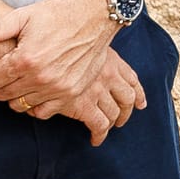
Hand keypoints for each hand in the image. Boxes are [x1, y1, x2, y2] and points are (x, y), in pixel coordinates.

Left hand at [0, 0, 120, 110]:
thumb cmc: (58, 13)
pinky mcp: (71, 93)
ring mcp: (57, 87)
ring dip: (16, 94)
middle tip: (9, 70)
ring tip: (23, 78)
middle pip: (2, 94)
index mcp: (25, 59)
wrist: (96, 16)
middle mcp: (40, 77)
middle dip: (0, 83)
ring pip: (19, 105)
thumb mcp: (24, 16)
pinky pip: (42, 112)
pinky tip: (36, 90)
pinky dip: (35, 105)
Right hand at [30, 48, 146, 146]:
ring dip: (114, 121)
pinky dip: (99, 133)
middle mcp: (108, 74)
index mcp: (110, 59)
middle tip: (123, 119)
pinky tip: (95, 140)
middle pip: (128, 97)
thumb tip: (88, 63)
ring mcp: (97, 89)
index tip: (141, 103)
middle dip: (127, 111)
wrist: (38, 47)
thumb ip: (87, 54)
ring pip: (115, 112)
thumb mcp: (80, 43)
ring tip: (109, 128)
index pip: (131, 78)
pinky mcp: (83, 104)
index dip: (138, 93)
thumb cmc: (53, 38)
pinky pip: (98, 124)